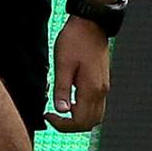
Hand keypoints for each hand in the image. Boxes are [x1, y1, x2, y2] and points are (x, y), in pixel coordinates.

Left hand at [48, 15, 110, 132]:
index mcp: (91, 89)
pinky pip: (96, 105)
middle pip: (90, 123)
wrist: (91, 25)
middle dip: (70, 125)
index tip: (47, 114)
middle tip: (52, 116)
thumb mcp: (62, 64)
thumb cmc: (75, 41)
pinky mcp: (102, 82)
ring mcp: (103, 87)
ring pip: (95, 116)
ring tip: (60, 110)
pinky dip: (83, 110)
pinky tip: (69, 101)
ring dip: (78, 119)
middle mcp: (101, 91)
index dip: (62, 124)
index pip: (80, 121)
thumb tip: (61, 110)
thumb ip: (62, 89)